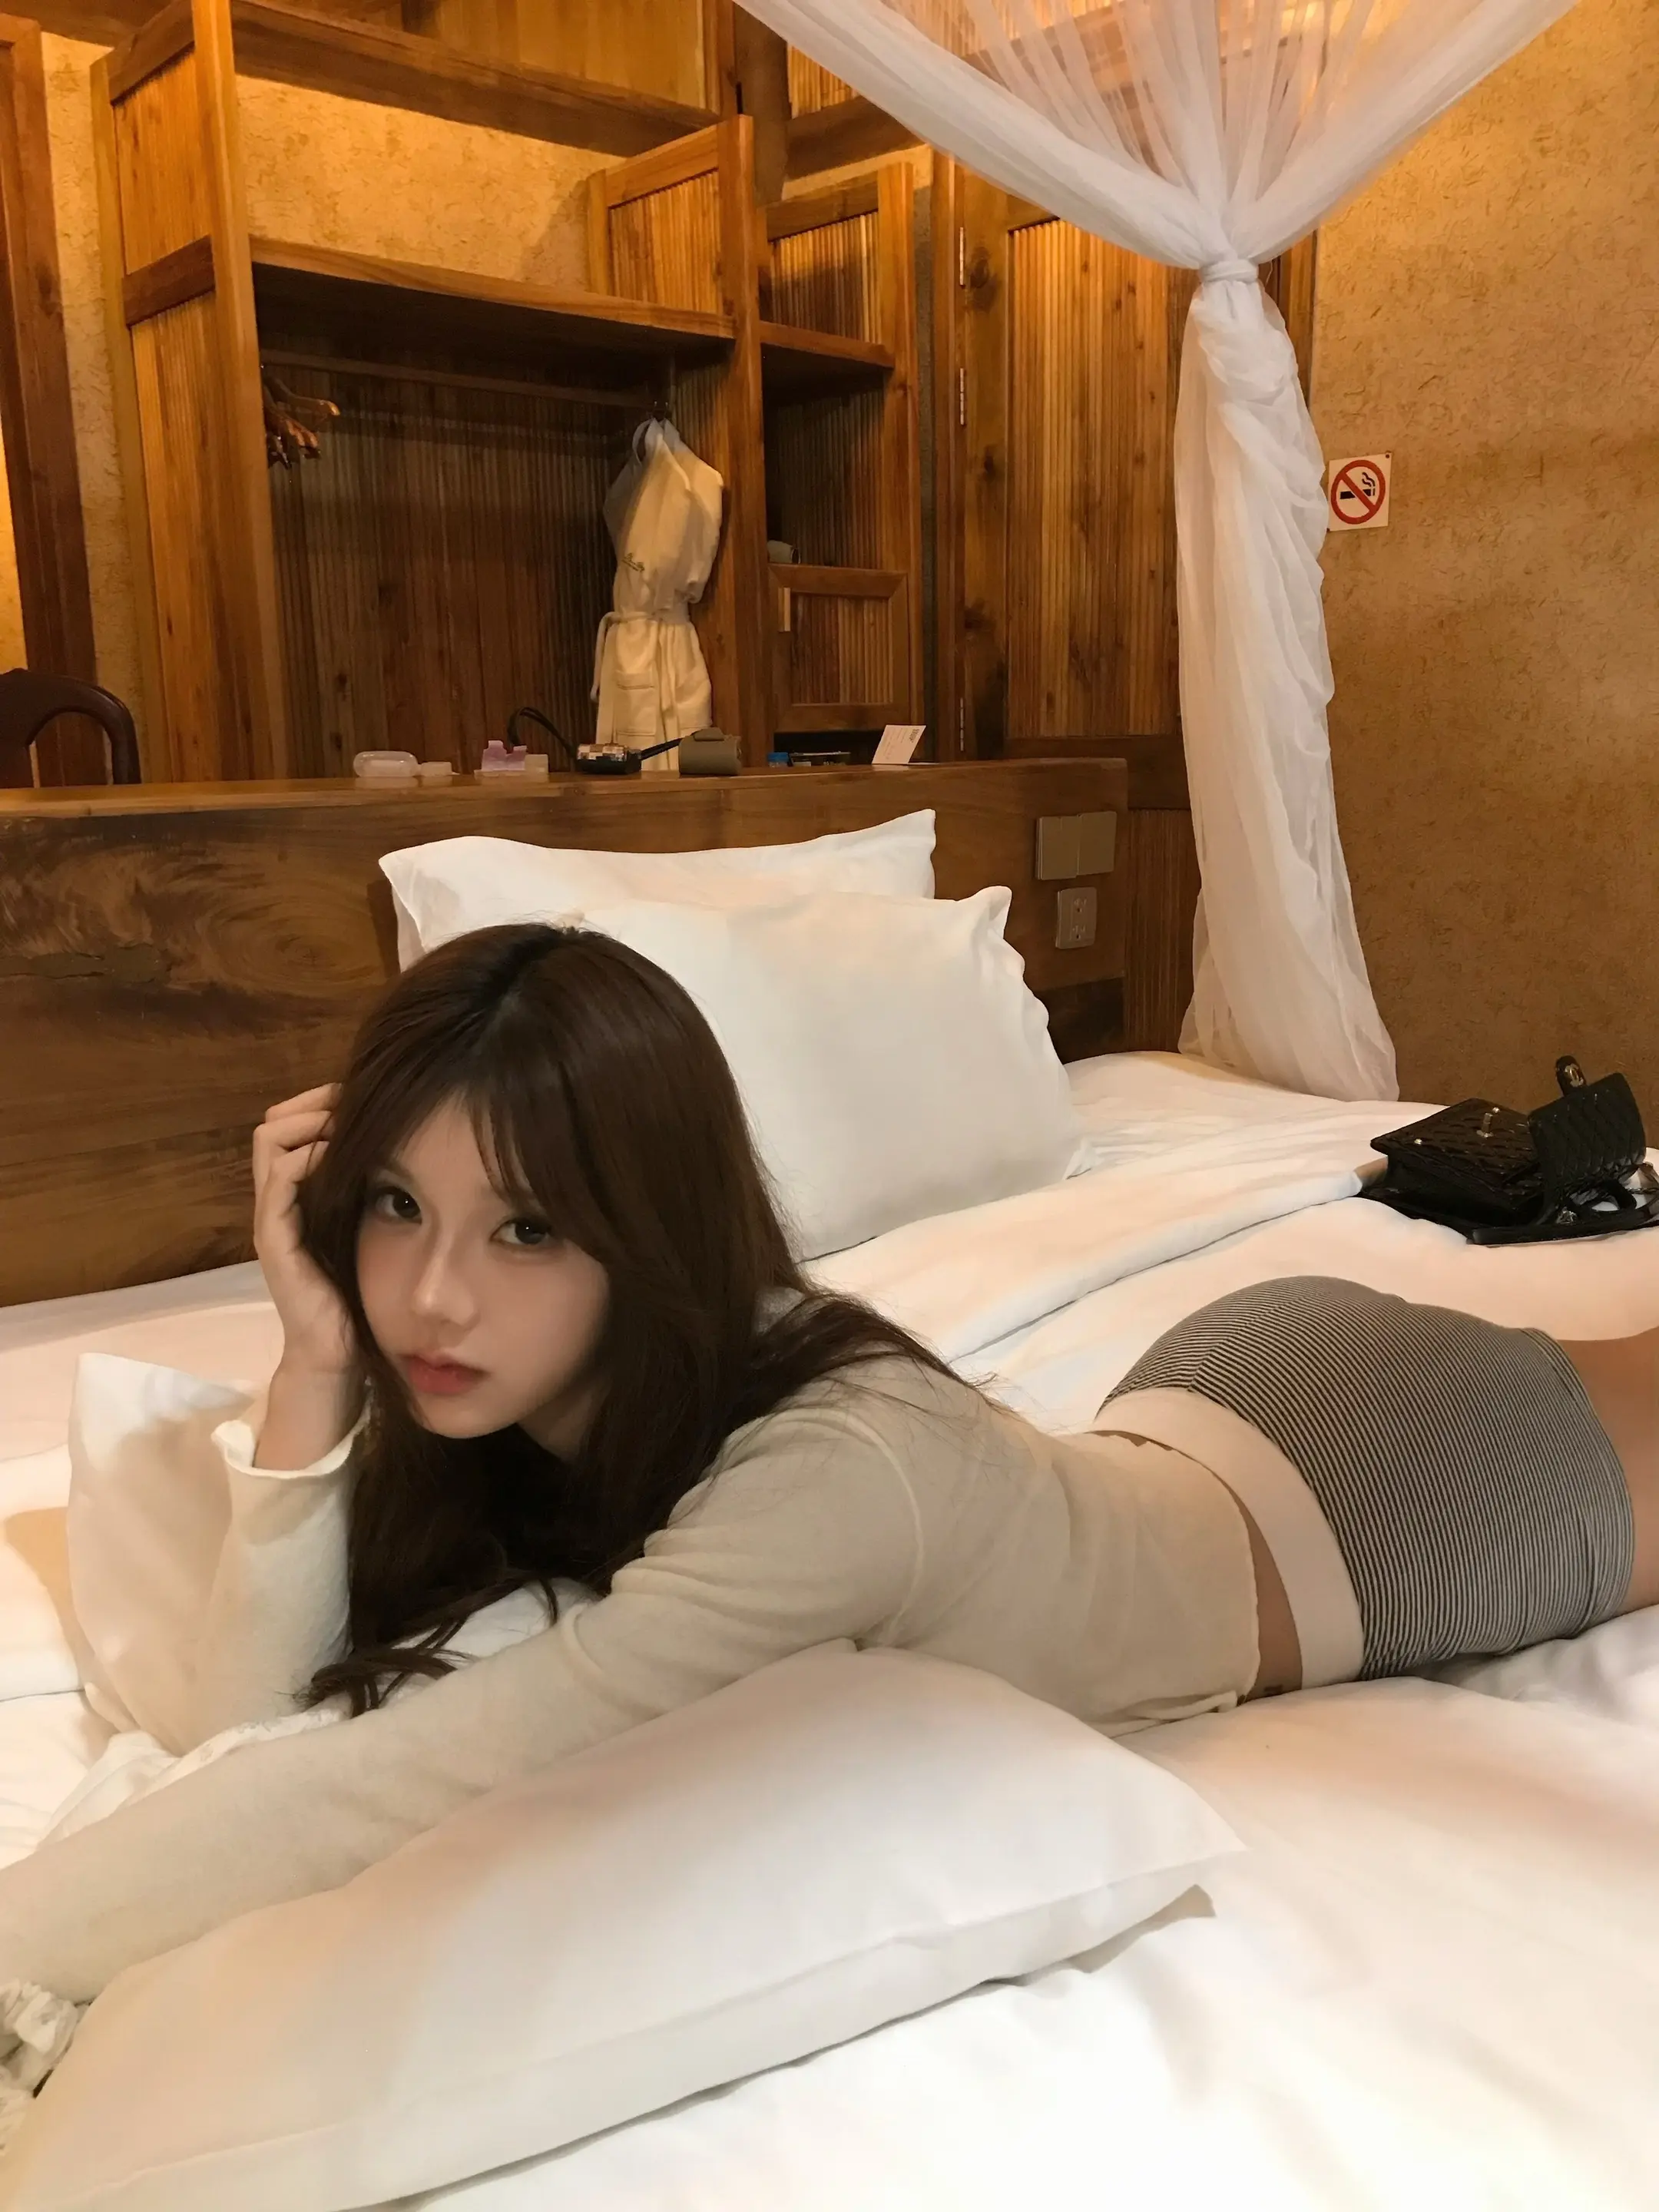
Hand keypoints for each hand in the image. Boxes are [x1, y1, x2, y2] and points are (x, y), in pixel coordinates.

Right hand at [253, 1086, 354, 1379]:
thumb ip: (365, 1192)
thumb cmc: (356, 1292)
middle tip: (350, 1097)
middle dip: (310, 1103)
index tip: (356, 1093)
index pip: (287, 1129)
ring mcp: (272, 1220)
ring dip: (307, 1122)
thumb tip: (403, 1150)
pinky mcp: (275, 1241)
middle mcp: (277, 1203)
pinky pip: (279, 1183)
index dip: (316, 1103)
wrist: (336, 1351)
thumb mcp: (363, 1228)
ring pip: (268, 1144)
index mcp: (295, 1197)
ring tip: (345, 1121)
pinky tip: (338, 1156)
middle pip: (271, 1127)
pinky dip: (305, 1159)